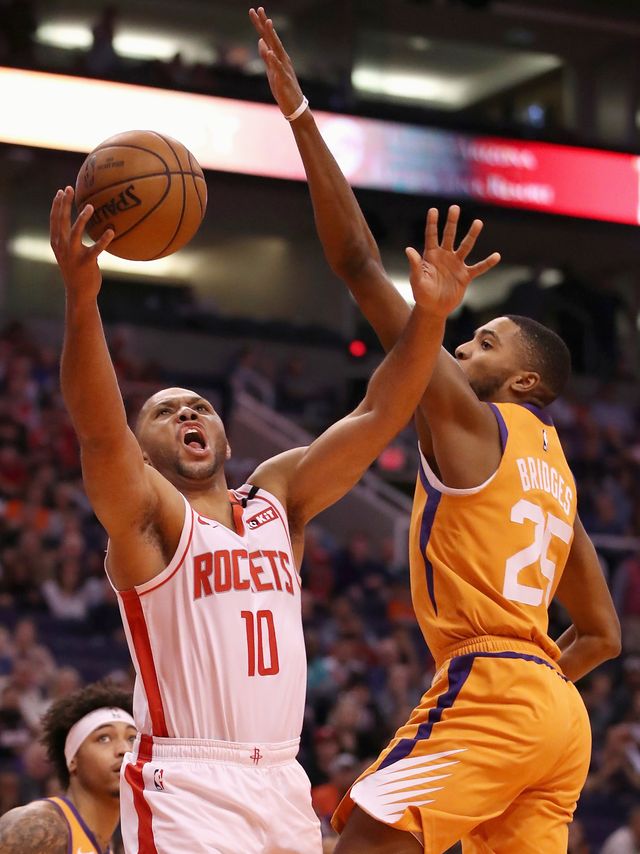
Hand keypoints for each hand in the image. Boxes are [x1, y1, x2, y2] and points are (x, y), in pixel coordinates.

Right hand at [49, 186, 113, 301]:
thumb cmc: (77, 271)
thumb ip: (72, 239)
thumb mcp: (70, 253)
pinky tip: (111, 231)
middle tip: (70, 189)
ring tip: (90, 206)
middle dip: (64, 204)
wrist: (79, 293)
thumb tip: (81, 224)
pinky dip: (104, 240)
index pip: (54, 220)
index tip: (62, 190)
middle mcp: (62, 247)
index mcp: (57, 243)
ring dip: (82, 218)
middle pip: (61, 221)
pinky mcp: (86, 262)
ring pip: (75, 232)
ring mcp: (73, 254)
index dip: (57, 205)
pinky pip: (96, 249)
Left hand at [249, 6, 304, 117]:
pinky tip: (270, 52)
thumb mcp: (271, 71)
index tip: (254, 11)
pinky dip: (274, 60)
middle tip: (259, 9)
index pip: (267, 38)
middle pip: (272, 39)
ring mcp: (284, 68)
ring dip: (272, 36)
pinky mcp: (284, 79)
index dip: (260, 25)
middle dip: (265, 25)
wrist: (294, 106)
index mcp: (278, 56)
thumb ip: (265, 56)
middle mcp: (282, 58)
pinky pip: (279, 68)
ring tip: (268, 23)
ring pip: (277, 49)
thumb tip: (260, 41)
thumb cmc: (283, 88)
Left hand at [405, 205, 500, 317]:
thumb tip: (408, 249)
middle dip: (452, 222)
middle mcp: (444, 256)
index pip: (431, 236)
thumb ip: (415, 265)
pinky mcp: (465, 276)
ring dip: (472, 235)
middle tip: (455, 208)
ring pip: (466, 246)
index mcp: (431, 255)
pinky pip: (479, 268)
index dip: (432, 223)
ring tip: (478, 222)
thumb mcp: (416, 279)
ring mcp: (456, 265)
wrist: (433, 309)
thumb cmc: (421, 294)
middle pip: (449, 236)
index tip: (433, 210)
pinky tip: (496, 256)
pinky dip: (487, 263)